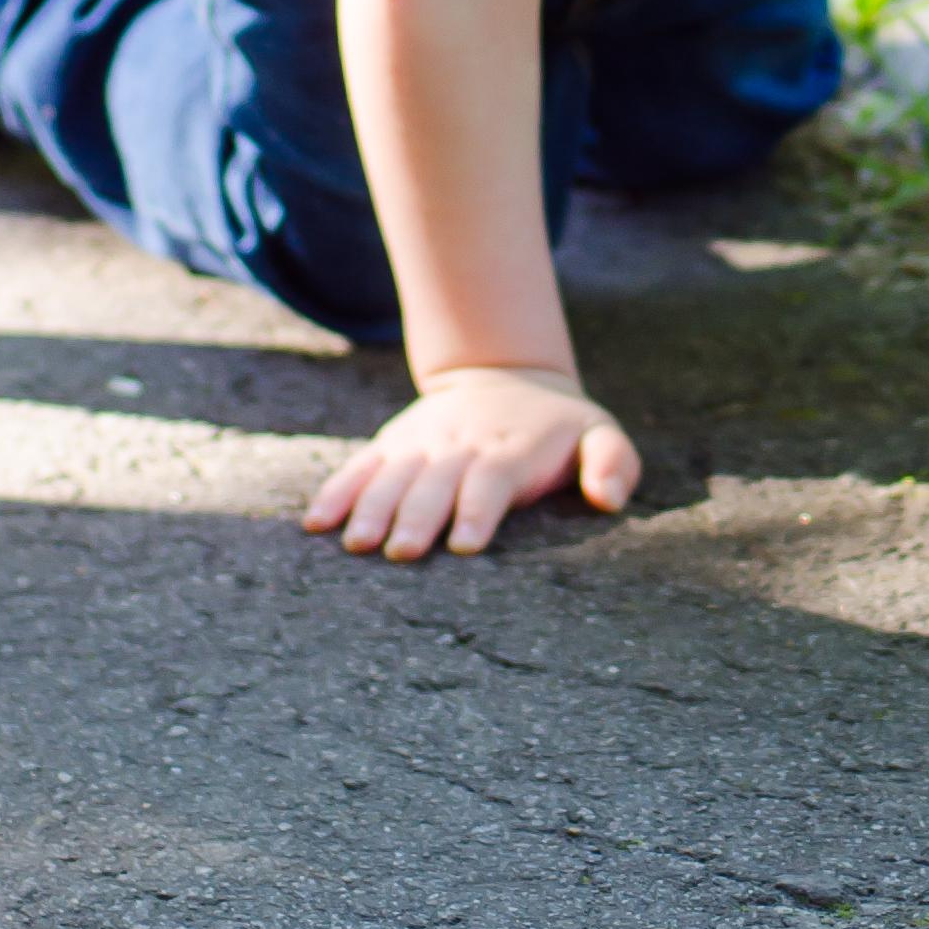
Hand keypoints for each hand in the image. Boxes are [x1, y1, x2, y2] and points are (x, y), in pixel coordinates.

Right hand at [302, 367, 640, 560]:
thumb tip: (610, 498)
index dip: (478, 509)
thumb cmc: (559, 429)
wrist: (509, 376)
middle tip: (399, 552)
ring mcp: (422, 443)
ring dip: (372, 507)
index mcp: (511, 449)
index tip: (464, 544)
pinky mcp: (394, 444)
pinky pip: (362, 465)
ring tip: (355, 543)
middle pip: (436, 481)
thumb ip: (613, 463)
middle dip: (418, 516)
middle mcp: (462, 444)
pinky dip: (339, 491)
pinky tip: (315, 522)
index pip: (493, 479)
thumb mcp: (600, 434)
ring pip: (394, 474)